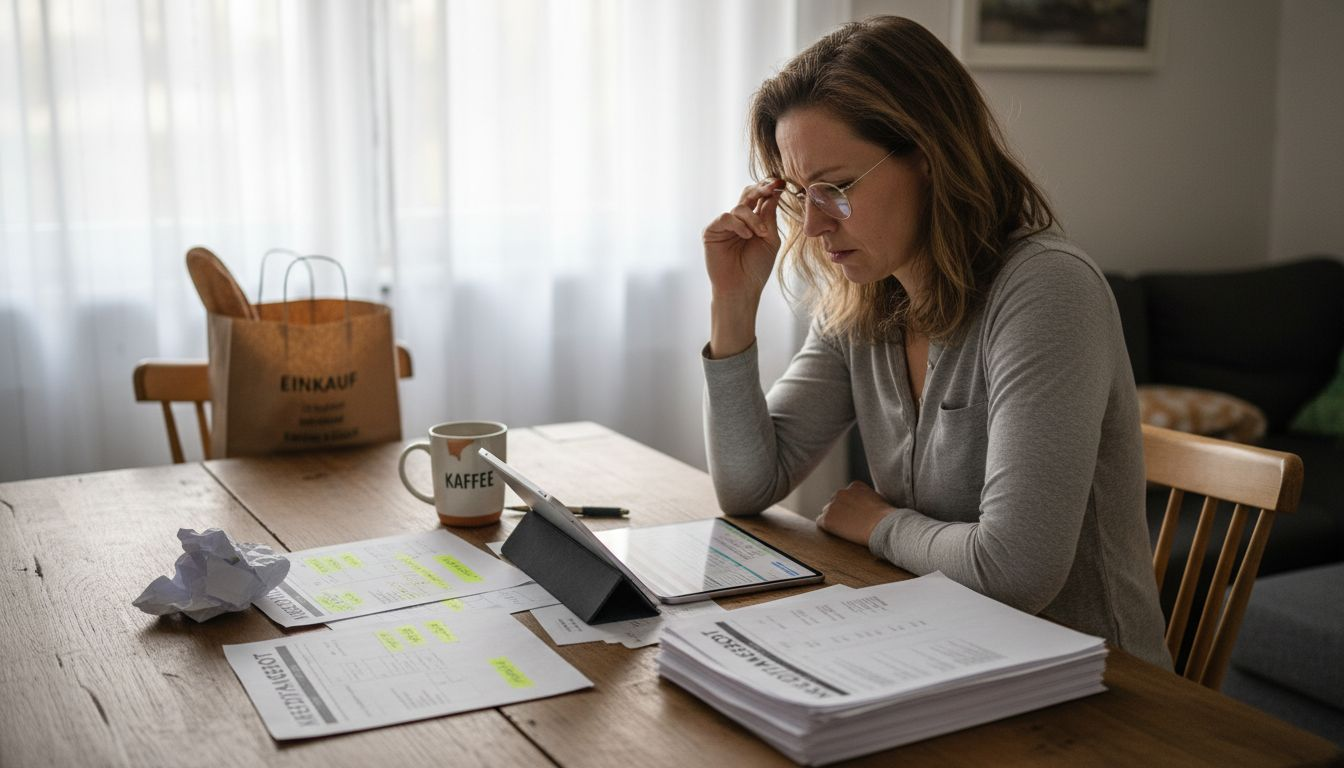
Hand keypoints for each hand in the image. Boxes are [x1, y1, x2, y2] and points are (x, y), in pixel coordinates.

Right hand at [703, 179, 782, 301]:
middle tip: (772, 188)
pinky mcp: (712, 231)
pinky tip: (747, 236)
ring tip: (760, 234)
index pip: (760, 198)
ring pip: (740, 207)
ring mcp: (725, 225)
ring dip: (753, 218)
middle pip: (748, 194)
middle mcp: (739, 220)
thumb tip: (775, 191)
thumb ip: (769, 216)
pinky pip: (726, 217)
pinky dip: (739, 225)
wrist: (742, 288)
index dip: (769, 188)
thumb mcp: (770, 239)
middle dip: (761, 189)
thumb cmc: (756, 267)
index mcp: (754, 221)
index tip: (780, 183)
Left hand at [816, 481, 893, 544]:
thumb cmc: (887, 517)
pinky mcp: (827, 519)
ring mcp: (832, 505)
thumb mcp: (879, 500)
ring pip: (827, 513)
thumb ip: (867, 499)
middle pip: (834, 503)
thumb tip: (865, 507)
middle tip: (851, 525)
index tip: (857, 516)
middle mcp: (841, 492)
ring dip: (834, 520)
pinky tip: (838, 534)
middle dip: (840, 512)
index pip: (846, 496)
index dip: (850, 507)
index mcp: (854, 486)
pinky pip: (821, 523)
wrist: (883, 526)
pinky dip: (827, 529)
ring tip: (847, 530)